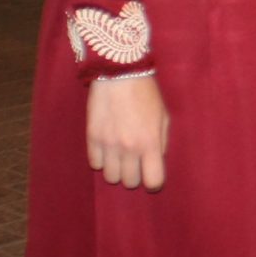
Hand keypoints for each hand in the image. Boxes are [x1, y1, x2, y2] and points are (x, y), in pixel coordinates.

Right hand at [86, 75, 169, 190]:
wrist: (119, 74)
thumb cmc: (146, 94)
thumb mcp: (163, 117)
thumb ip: (162, 142)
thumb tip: (156, 161)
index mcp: (150, 143)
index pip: (153, 181)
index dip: (154, 182)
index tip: (152, 175)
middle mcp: (129, 148)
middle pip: (130, 182)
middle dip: (135, 176)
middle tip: (135, 163)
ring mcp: (108, 144)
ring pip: (110, 177)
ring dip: (117, 170)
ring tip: (120, 157)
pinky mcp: (92, 138)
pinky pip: (95, 164)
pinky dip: (101, 160)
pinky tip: (107, 149)